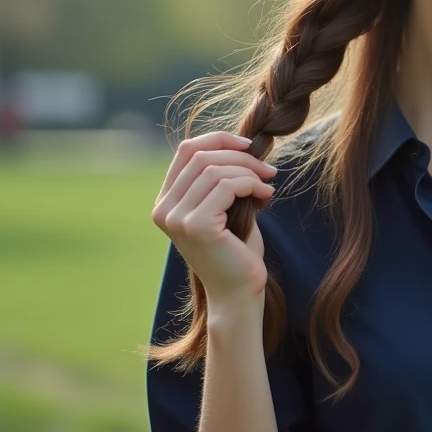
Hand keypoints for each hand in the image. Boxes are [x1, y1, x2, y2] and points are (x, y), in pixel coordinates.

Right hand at [151, 132, 279, 307]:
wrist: (239, 292)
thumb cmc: (236, 250)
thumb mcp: (225, 206)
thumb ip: (221, 177)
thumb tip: (241, 143)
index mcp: (166, 201)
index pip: (186, 151)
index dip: (219, 139)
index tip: (249, 145)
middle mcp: (164, 209)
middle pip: (202, 156)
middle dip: (241, 156)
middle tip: (268, 170)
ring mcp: (176, 218)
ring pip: (216, 169)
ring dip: (249, 172)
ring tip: (267, 185)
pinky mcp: (196, 225)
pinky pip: (227, 185)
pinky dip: (251, 184)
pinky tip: (265, 197)